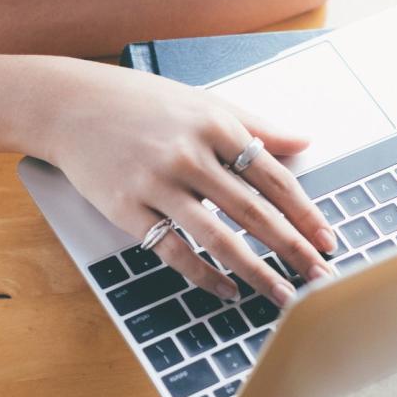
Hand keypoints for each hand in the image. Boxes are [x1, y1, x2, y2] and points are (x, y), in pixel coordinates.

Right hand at [43, 61, 336, 307]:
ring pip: (218, 237)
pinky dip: (204, 275)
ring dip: (256, 271)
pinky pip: (174, 250)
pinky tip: (227, 290)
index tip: (327, 241)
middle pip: (254, 211)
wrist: (70, 105)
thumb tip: (303, 141)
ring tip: (281, 294)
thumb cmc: (139, 103)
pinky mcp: (127, 209)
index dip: (305, 213)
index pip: (273, 178)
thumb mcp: (202, 103)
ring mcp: (157, 183)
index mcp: (215, 125)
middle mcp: (189, 154)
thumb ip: (254, 126)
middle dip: (293, 248)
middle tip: (320, 276)